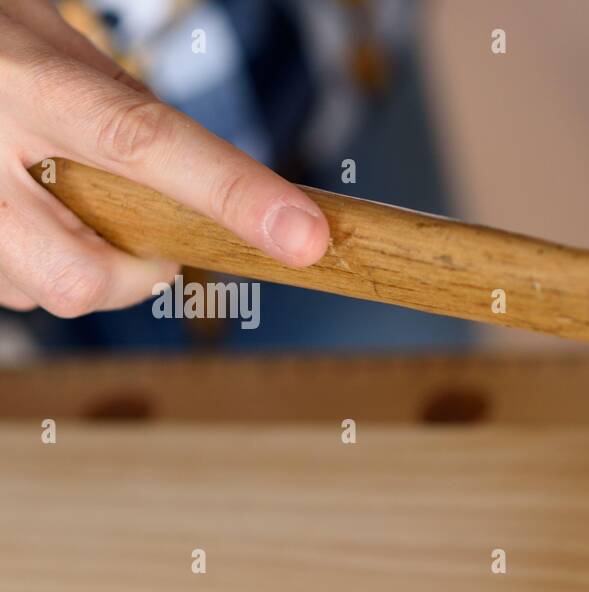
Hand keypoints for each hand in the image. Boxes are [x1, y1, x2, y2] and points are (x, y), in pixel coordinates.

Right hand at [0, 0, 327, 315]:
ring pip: (51, 292)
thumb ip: (136, 118)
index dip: (232, 194)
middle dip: (141, 275)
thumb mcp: (69, 54)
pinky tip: (38, 221)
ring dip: (95, 269)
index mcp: (32, 84)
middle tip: (155, 240)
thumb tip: (232, 191)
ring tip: (76, 210)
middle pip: (86, 273)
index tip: (304, 236)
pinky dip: (46, 269)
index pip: (145, 142)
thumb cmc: (5, 48)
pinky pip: (18, 292)